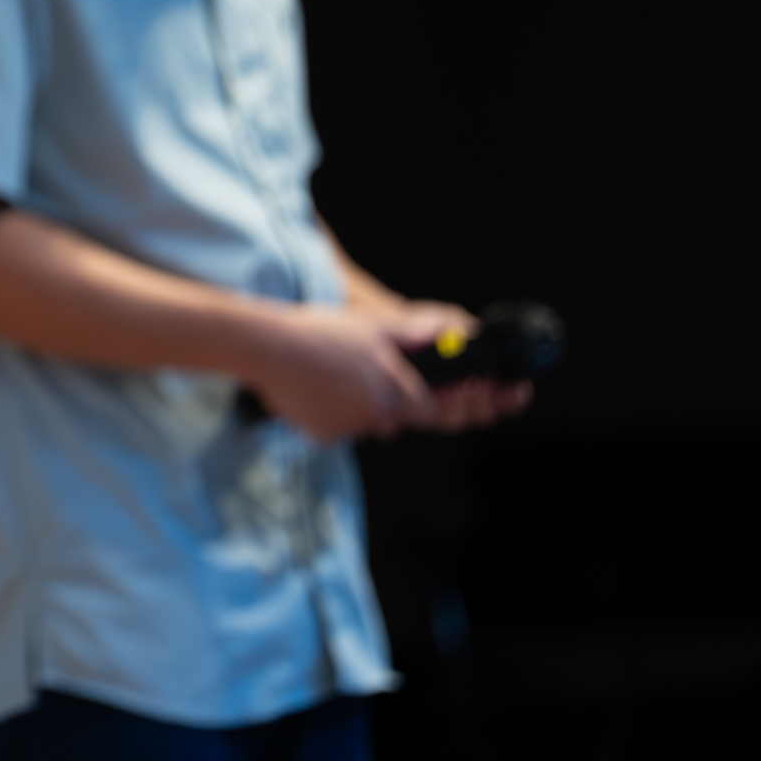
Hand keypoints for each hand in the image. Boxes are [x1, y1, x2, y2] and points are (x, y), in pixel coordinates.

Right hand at [250, 300, 534, 442]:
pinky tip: (313, 384)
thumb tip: (454, 332)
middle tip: (360, 366)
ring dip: (357, 399)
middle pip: (398, 413)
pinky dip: (331, 408)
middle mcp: (376, 417)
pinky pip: (338, 424)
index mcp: (394, 392)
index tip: (495, 400)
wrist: (264, 348)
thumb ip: (416, 335)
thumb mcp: (374, 326)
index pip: (439, 410)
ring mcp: (348, 429)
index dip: (466, 406)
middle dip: (388, 393)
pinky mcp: (322, 435)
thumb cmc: (317, 334)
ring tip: (328, 366)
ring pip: (366, 417)